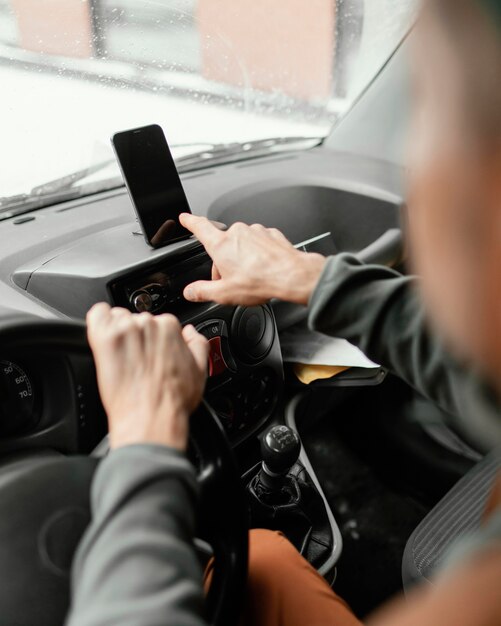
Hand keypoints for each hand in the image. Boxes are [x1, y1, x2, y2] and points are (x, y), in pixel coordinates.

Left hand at [87, 303, 208, 450]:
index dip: (153, 339)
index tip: (150, 354)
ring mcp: (125, 329)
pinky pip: (97, 315)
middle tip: (136, 360)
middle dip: (136, 336)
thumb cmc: (173, 400)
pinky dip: (98, 323)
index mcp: (170, 327)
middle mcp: (148, 323)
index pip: (158, 321)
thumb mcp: (200, 370)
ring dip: (118, 333)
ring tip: (121, 358)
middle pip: (136, 319)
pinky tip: (104, 340)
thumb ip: (198, 343)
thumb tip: (190, 331)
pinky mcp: (104, 338)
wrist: (150, 418)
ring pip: (117, 319)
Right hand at [179, 214, 325, 305]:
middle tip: (231, 280)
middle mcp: (237, 233)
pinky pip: (259, 244)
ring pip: (242, 244)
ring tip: (251, 277)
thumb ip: (203, 291)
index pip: (199, 227)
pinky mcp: (270, 234)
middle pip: (223, 244)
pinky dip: (258, 255)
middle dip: (224, 261)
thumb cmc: (261, 281)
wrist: (291, 276)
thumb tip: (190, 292)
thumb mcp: (224, 294)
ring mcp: (256, 231)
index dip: (190, 222)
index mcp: (221, 245)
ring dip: (242, 258)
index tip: (185, 218)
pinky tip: (264, 269)